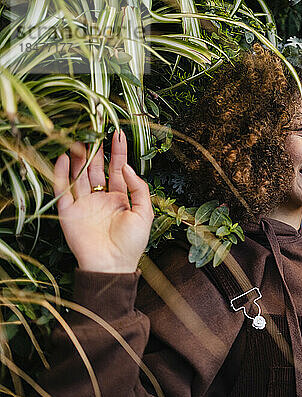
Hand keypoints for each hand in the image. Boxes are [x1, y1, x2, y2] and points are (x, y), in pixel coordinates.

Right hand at [53, 130, 153, 272]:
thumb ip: (138, 188)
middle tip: (95, 130)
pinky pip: (63, 190)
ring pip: (80, 176)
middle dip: (96, 151)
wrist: (112, 265)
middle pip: (96, 169)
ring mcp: (85, 205)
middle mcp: (101, 199)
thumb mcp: (144, 213)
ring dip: (80, 158)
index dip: (118, 152)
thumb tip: (127, 166)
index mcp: (121, 199)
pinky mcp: (69, 213)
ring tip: (80, 139)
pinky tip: (66, 159)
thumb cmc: (132, 243)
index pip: (117, 170)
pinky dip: (62, 174)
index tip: (118, 134)